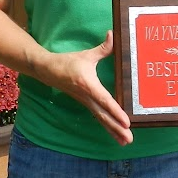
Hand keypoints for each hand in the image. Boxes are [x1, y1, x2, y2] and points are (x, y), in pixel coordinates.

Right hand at [44, 30, 133, 145]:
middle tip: (129, 139)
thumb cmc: (68, 62)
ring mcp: (86, 102)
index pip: (104, 100)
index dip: (115, 111)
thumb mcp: (86, 55)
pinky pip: (98, 117)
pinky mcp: (86, 104)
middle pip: (104, 116)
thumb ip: (103, 48)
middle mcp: (87, 97)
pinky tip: (116, 134)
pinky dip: (108, 126)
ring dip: (113, 131)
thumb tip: (114, 35)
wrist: (47, 71)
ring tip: (126, 142)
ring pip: (101, 119)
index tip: (127, 121)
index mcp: (88, 85)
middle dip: (116, 128)